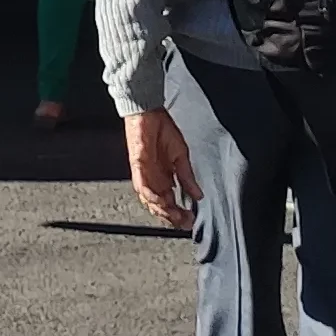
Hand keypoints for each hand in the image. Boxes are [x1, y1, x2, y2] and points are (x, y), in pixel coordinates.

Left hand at [125, 109, 200, 226]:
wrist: (149, 112)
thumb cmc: (162, 129)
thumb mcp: (181, 155)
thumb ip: (188, 176)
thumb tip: (198, 195)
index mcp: (164, 178)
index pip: (171, 202)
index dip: (180, 213)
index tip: (190, 220)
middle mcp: (154, 179)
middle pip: (160, 206)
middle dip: (173, 217)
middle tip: (184, 222)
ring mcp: (144, 174)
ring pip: (150, 200)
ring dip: (162, 210)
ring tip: (175, 216)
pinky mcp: (137, 166)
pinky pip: (142, 185)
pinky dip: (151, 195)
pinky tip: (160, 201)